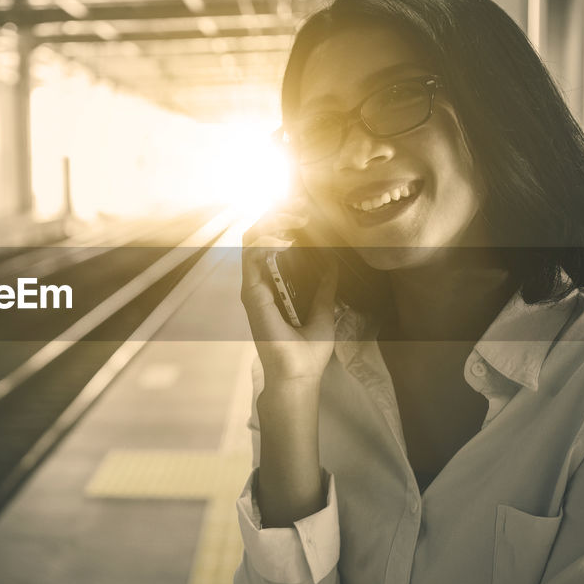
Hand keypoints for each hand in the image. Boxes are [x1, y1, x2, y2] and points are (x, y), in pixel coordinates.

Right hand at [240, 204, 339, 383]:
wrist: (298, 377)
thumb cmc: (306, 354)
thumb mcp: (323, 314)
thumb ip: (324, 289)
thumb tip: (332, 266)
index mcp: (273, 288)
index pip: (270, 244)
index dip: (284, 223)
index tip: (305, 213)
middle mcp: (259, 285)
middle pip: (259, 236)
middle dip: (278, 215)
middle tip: (301, 207)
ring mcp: (252, 288)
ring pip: (252, 239)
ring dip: (273, 221)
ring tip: (295, 215)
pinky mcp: (251, 294)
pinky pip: (251, 256)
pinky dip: (267, 240)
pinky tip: (286, 237)